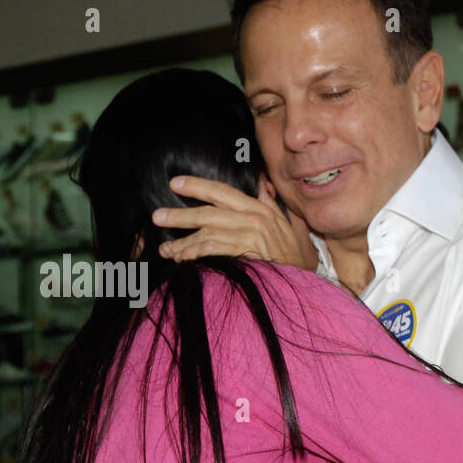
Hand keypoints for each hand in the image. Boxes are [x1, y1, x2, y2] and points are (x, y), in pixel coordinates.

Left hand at [151, 175, 319, 269]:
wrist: (305, 280)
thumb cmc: (294, 256)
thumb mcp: (288, 224)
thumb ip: (271, 202)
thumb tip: (262, 182)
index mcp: (260, 208)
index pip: (223, 192)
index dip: (197, 186)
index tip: (175, 183)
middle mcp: (254, 218)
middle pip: (209, 213)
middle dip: (180, 215)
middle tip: (157, 217)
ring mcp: (250, 236)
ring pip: (207, 233)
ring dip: (183, 242)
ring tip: (166, 250)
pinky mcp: (247, 253)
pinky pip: (213, 250)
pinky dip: (195, 254)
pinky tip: (183, 260)